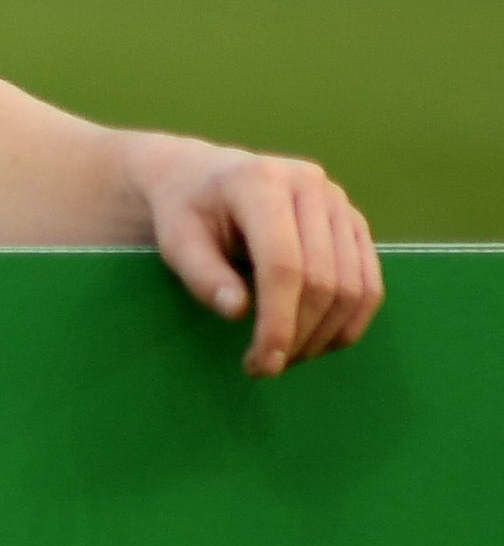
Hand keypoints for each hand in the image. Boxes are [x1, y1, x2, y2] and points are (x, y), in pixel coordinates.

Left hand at [128, 136, 384, 375]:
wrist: (203, 179)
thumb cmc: (185, 211)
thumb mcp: (175, 238)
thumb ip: (202, 274)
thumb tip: (237, 312)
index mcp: (260, 181)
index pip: (283, 265)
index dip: (279, 322)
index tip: (262, 363)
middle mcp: (309, 184)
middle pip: (323, 279)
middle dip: (300, 334)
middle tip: (269, 366)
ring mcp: (338, 203)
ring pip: (354, 288)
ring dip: (326, 335)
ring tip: (288, 356)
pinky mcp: (354, 224)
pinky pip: (369, 284)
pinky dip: (348, 323)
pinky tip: (316, 341)